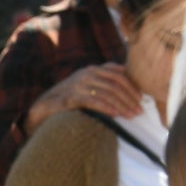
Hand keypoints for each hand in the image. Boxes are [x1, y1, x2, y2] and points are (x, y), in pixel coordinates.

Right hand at [26, 63, 141, 135]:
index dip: (132, 87)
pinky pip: (95, 102)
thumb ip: (103, 79)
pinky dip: (108, 108)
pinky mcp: (72, 97)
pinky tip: (116, 115)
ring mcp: (79, 84)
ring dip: (122, 106)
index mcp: (93, 69)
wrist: (44, 105)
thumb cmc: (70, 97)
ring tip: (131, 116)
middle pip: (116, 85)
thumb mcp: (87, 84)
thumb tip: (126, 78)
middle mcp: (87, 74)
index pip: (119, 75)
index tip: (141, 99)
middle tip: (139, 111)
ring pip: (108, 94)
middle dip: (130, 98)